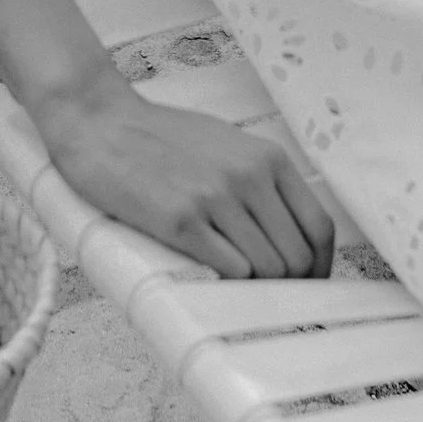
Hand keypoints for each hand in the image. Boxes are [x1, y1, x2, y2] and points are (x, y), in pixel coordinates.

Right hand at [34, 72, 336, 278]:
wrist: (102, 123)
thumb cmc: (163, 138)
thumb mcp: (228, 146)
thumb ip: (262, 182)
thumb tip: (290, 236)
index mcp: (268, 158)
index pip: (319, 227)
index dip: (320, 268)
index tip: (309, 286)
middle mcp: (249, 176)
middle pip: (297, 257)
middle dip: (288, 286)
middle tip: (269, 298)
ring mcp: (215, 198)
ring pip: (267, 270)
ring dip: (257, 290)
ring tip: (238, 291)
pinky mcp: (180, 221)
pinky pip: (230, 271)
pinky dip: (228, 284)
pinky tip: (212, 277)